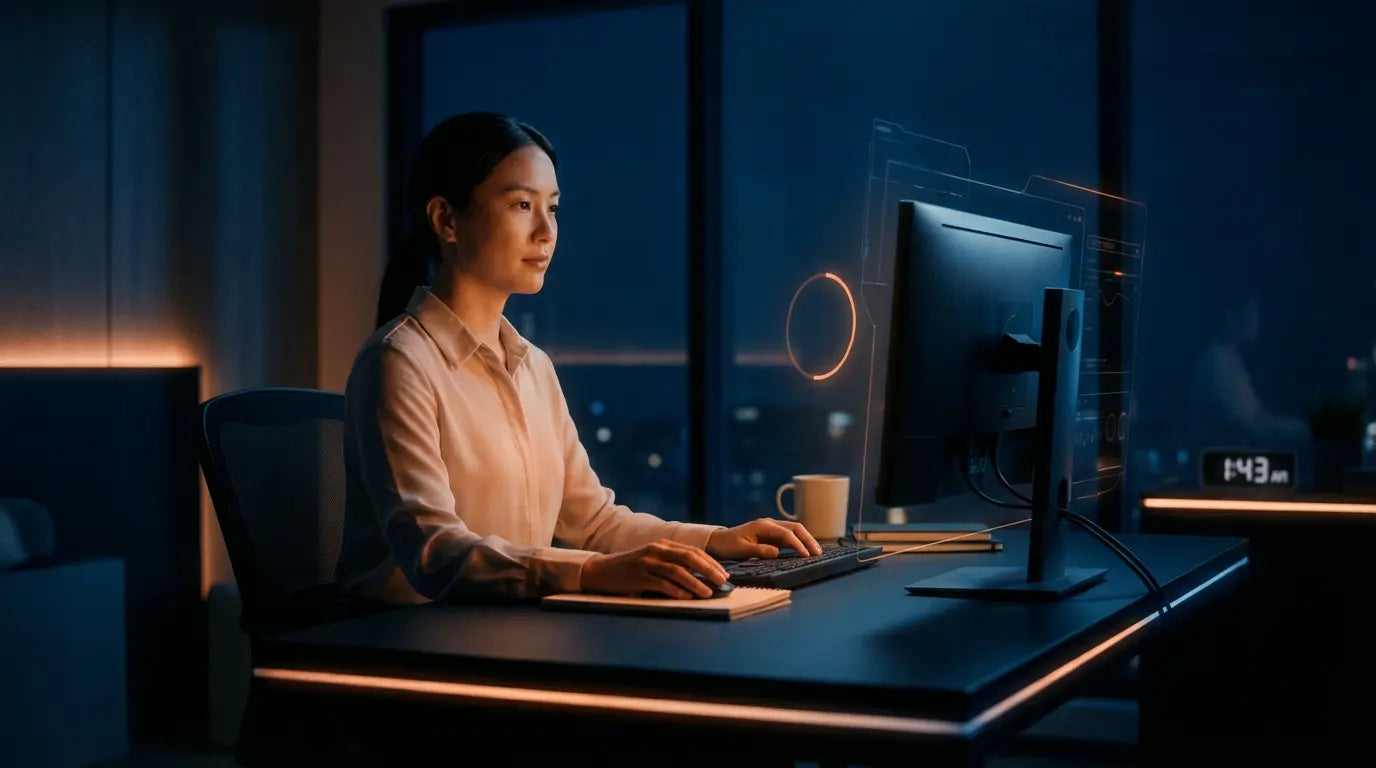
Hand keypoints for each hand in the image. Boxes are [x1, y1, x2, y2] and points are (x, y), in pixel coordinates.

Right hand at [579, 539, 729, 598]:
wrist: (602, 570)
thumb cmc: (630, 568)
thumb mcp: (652, 560)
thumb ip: (672, 564)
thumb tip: (699, 577)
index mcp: (663, 545)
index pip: (693, 551)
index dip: (711, 562)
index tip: (724, 574)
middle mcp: (656, 550)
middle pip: (689, 558)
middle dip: (709, 570)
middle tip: (722, 582)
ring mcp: (647, 563)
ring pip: (677, 571)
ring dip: (695, 583)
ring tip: (708, 593)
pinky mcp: (639, 577)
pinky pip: (662, 583)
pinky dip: (676, 590)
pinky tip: (686, 597)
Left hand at [705, 518, 822, 559]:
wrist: (719, 541)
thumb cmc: (728, 545)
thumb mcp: (741, 550)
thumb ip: (759, 550)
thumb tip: (777, 552)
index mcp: (763, 525)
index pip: (786, 533)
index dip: (797, 544)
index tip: (805, 555)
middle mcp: (769, 524)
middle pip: (795, 528)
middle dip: (808, 539)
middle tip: (817, 553)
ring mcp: (772, 529)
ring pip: (794, 531)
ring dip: (806, 540)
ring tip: (816, 552)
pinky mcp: (772, 536)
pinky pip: (789, 537)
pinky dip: (799, 542)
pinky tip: (806, 551)